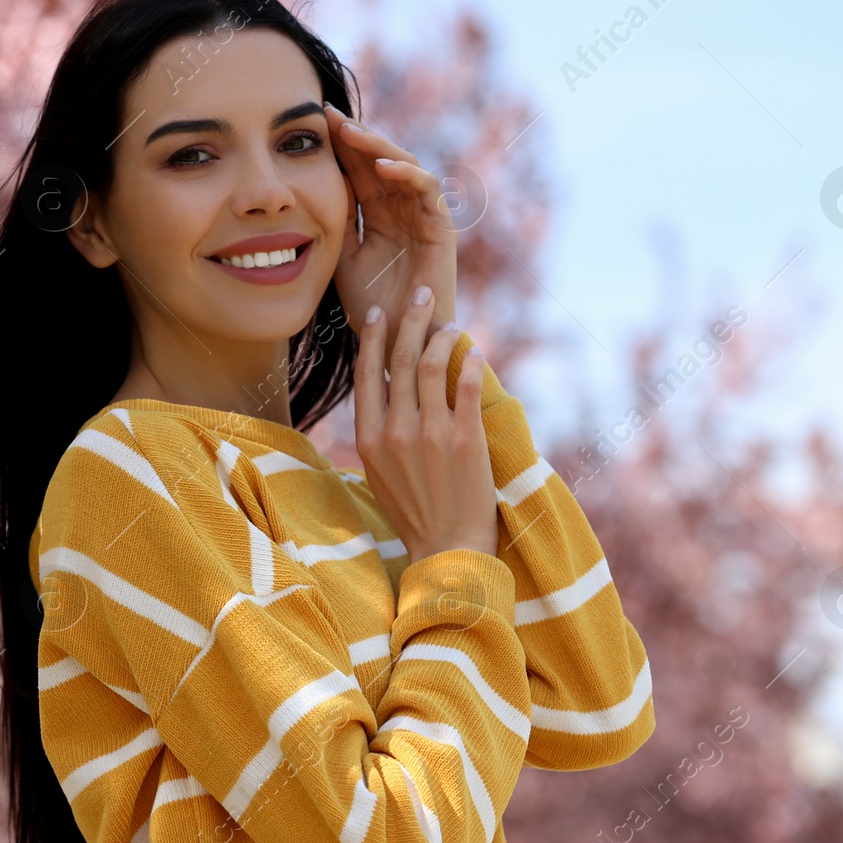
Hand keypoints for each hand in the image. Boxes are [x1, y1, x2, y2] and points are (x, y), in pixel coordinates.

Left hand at [323, 101, 458, 353]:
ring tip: (350, 132)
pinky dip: (406, 173)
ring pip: (403, 165)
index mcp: (375, 214)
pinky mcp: (441, 226)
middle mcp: (400, 209)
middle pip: (378, 159)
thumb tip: (306, 188)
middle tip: (327, 114)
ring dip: (377, 146)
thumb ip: (332, 223)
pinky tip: (382, 164)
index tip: (309, 123)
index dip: (337, 145)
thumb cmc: (373, 307)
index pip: (356, 169)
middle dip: (353, 135)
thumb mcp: (339, 259)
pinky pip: (426, 189)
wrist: (402, 342)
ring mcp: (421, 215)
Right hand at [353, 286, 498, 565]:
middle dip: (412, 319)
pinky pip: (465, 385)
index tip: (380, 312)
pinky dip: (470, 361)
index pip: (367, 373)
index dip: (374, 337)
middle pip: (401, 359)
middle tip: (422, 293)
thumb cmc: (414, 512)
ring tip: (450, 323)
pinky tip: (475, 350)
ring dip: (442, 335)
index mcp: (368, 438)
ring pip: (433, 364)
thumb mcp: (379, 472)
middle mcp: (395, 430)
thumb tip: (384, 391)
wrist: (448, 549)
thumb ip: (378, 431)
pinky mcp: (464, 439)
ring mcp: (430, 433)